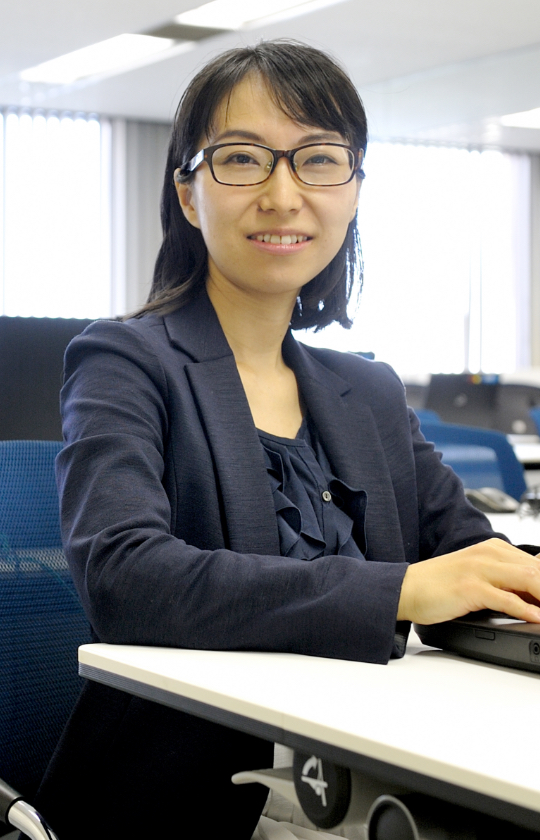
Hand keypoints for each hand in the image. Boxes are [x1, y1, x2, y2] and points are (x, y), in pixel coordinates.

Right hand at [397, 538, 539, 624]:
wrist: (406, 588)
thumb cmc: (439, 585)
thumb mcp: (478, 575)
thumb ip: (505, 580)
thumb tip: (533, 595)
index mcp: (494, 549)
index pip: (537, 565)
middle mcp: (489, 554)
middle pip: (537, 571)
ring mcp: (479, 569)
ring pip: (528, 580)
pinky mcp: (470, 588)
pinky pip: (506, 599)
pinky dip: (526, 610)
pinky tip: (536, 618)